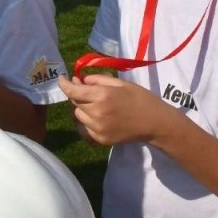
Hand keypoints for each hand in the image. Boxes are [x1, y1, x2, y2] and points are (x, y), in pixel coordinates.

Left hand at [58, 72, 178, 146]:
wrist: (155, 123)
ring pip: (78, 116)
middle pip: (75, 102)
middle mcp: (96, 113)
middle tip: (85, 89)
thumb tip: (80, 80)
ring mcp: (97, 129)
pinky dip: (86, 122)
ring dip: (82, 108)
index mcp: (101, 96)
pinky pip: (84, 129)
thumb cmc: (140, 98)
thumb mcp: (120, 83)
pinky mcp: (100, 140)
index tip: (62, 78)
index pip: (73, 91)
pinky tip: (96, 117)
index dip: (64, 84)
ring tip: (94, 104)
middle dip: (77, 94)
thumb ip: (98, 80)